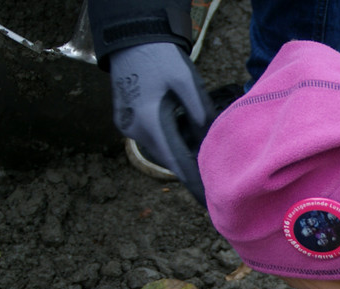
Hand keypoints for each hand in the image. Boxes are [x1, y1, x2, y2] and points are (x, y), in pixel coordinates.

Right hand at [108, 42, 214, 204]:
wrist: (130, 37)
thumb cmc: (161, 57)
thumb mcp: (187, 82)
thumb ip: (199, 113)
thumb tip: (210, 141)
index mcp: (150, 121)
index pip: (176, 162)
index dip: (193, 182)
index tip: (207, 200)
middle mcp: (134, 129)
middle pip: (168, 158)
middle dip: (191, 166)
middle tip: (214, 177)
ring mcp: (126, 125)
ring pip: (160, 148)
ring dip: (180, 151)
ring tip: (203, 154)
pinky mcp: (125, 119)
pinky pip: (151, 138)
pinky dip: (169, 140)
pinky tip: (185, 134)